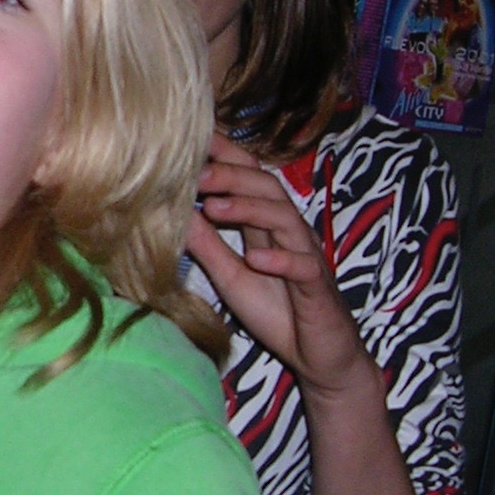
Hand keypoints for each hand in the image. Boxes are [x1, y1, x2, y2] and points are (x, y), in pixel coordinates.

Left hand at [187, 131, 374, 398]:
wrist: (319, 357)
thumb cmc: (278, 312)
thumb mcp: (231, 276)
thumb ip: (208, 246)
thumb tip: (175, 214)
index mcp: (266, 226)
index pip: (249, 178)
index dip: (226, 155)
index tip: (194, 138)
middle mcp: (289, 232)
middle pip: (267, 188)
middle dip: (230, 175)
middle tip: (195, 173)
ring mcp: (306, 255)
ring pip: (285, 217)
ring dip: (249, 209)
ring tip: (214, 208)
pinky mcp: (318, 285)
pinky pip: (303, 265)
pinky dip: (280, 259)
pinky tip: (256, 259)